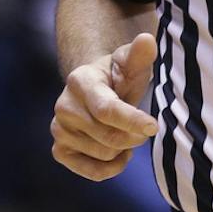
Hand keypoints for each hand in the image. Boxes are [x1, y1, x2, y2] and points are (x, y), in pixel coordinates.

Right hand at [51, 30, 159, 181]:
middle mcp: (63, 106)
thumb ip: (139, 54)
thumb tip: (146, 40)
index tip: (153, 126)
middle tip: (142, 127)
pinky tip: (118, 152)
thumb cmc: (117, 77)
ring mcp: (59, 130)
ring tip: (125, 132)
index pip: (107, 110)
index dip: (133, 121)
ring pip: (105, 154)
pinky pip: (94, 172)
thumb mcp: (130, 64)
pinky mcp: (59, 151)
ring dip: (124, 149)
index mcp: (80, 81)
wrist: (94, 92)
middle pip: (110, 137)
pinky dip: (112, 167)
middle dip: (134, 136)